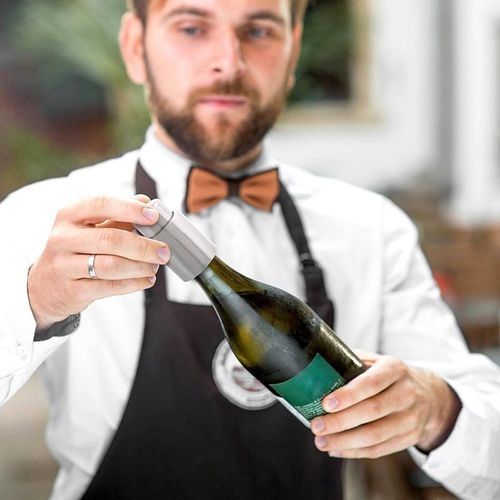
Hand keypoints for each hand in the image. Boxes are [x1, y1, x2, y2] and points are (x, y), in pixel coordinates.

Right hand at [28, 195, 169, 328]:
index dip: (130, 208)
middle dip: (143, 246)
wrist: (44, 285)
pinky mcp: (71, 290)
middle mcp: (62, 238)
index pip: (101, 204)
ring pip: (111, 266)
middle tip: (164, 251)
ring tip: (155, 266)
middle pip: (111, 239)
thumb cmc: (74, 250)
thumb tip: (146, 201)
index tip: (154, 216)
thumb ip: (116, 215)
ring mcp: (64, 265)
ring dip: (140, 267)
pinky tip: (146, 280)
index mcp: (69, 215)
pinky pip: (108, 286)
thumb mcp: (88, 227)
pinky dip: (133, 284)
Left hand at [311, 352, 461, 458]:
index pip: (371, 383)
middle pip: (372, 411)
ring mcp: (411, 418)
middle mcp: (407, 393)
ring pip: (376, 435)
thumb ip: (353, 362)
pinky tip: (336, 449)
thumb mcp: (377, 361)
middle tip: (316, 426)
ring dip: (345, 441)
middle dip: (340, 421)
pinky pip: (380, 449)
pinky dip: (356, 451)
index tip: (326, 403)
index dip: (348, 395)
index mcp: (395, 369)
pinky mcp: (410, 437)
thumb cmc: (391, 376)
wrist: (430, 394)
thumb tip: (318, 367)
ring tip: (321, 442)